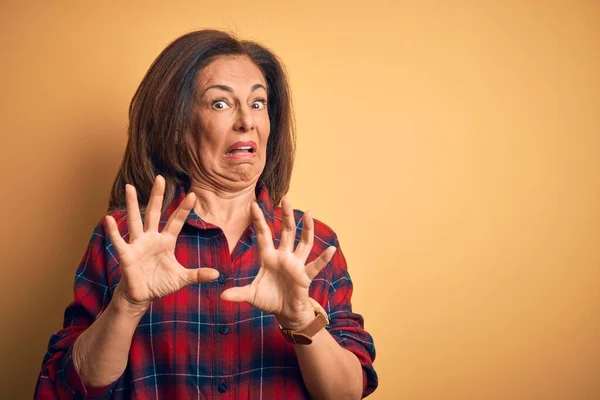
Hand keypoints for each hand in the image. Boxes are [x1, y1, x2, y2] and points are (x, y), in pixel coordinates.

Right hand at [105, 175, 218, 313]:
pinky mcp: (126, 254)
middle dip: (158, 196)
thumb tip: (217, 275)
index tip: (193, 195)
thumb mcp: (182, 279)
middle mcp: (151, 238)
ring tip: (129, 187)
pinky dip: (114, 231)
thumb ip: (198, 275)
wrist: (142, 296)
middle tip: (160, 177)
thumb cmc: (160, 283)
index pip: (177, 222)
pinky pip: (119, 241)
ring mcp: (138, 244)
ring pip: (135, 220)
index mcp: (166, 241)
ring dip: (132, 204)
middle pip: (155, 213)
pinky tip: (109, 219)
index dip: (184, 209)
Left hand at [221, 197, 335, 329]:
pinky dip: (323, 258)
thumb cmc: (268, 300)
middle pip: (286, 232)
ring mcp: (296, 264)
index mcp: (268, 258)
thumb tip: (222, 296)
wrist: (285, 313)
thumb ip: (238, 294)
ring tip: (309, 213)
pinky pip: (315, 266)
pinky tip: (331, 249)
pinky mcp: (305, 276)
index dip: (259, 220)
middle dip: (286, 216)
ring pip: (303, 243)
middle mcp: (283, 257)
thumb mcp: (251, 296)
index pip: (263, 235)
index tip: (253, 204)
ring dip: (306, 229)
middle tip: (286, 199)